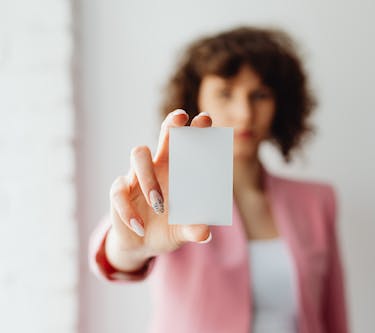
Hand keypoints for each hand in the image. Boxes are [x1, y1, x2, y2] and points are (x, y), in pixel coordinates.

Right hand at [105, 109, 212, 271]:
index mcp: (179, 170)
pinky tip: (140, 227)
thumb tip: (205, 234)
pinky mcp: (119, 192)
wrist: (143, 243)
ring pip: (138, 155)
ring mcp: (137, 175)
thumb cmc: (169, 227)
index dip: (195, 129)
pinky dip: (129, 211)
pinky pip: (119, 193)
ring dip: (149, 178)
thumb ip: (194, 229)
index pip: (188, 144)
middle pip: (164, 135)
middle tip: (181, 118)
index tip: (205, 119)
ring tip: (159, 205)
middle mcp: (158, 166)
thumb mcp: (184, 230)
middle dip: (172, 126)